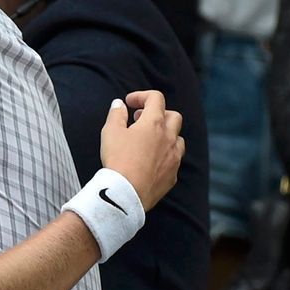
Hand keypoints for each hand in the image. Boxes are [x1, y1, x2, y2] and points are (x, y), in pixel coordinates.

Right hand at [101, 91, 186, 209]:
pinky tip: (151, 162)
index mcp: (154, 123)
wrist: (126, 193)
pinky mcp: (172, 175)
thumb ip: (116, 114)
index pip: (155, 98)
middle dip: (159, 114)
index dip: (142, 96)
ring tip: (149, 141)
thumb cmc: (118, 159)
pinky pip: (174, 161)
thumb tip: (119, 104)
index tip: (129, 103)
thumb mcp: (111, 132)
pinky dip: (165, 156)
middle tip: (141, 120)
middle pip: (174, 116)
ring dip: (166, 135)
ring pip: (178, 139)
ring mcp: (173, 158)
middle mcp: (169, 138)